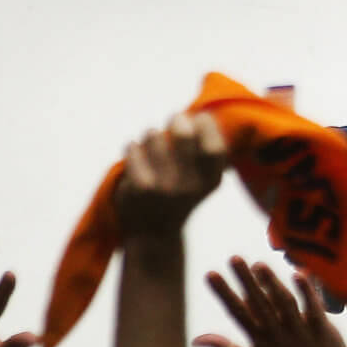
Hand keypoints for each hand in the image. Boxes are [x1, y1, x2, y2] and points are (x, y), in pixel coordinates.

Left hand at [115, 113, 228, 239]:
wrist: (153, 233)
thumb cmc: (178, 195)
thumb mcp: (201, 179)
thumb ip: (203, 151)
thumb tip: (201, 113)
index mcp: (211, 180)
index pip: (214, 144)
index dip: (205, 125)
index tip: (197, 119)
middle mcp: (191, 184)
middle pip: (184, 132)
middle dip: (177, 119)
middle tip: (175, 119)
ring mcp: (165, 186)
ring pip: (154, 135)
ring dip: (150, 135)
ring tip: (150, 145)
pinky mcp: (141, 187)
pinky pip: (133, 147)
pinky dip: (132, 147)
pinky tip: (134, 154)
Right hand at [196, 258, 346, 346]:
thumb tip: (196, 340)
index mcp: (260, 343)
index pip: (238, 313)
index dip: (224, 293)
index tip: (210, 273)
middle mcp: (278, 336)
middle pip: (259, 304)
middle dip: (245, 281)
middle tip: (234, 258)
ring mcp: (301, 333)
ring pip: (284, 304)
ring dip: (272, 284)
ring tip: (259, 265)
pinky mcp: (323, 331)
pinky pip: (313, 308)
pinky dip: (307, 292)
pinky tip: (299, 273)